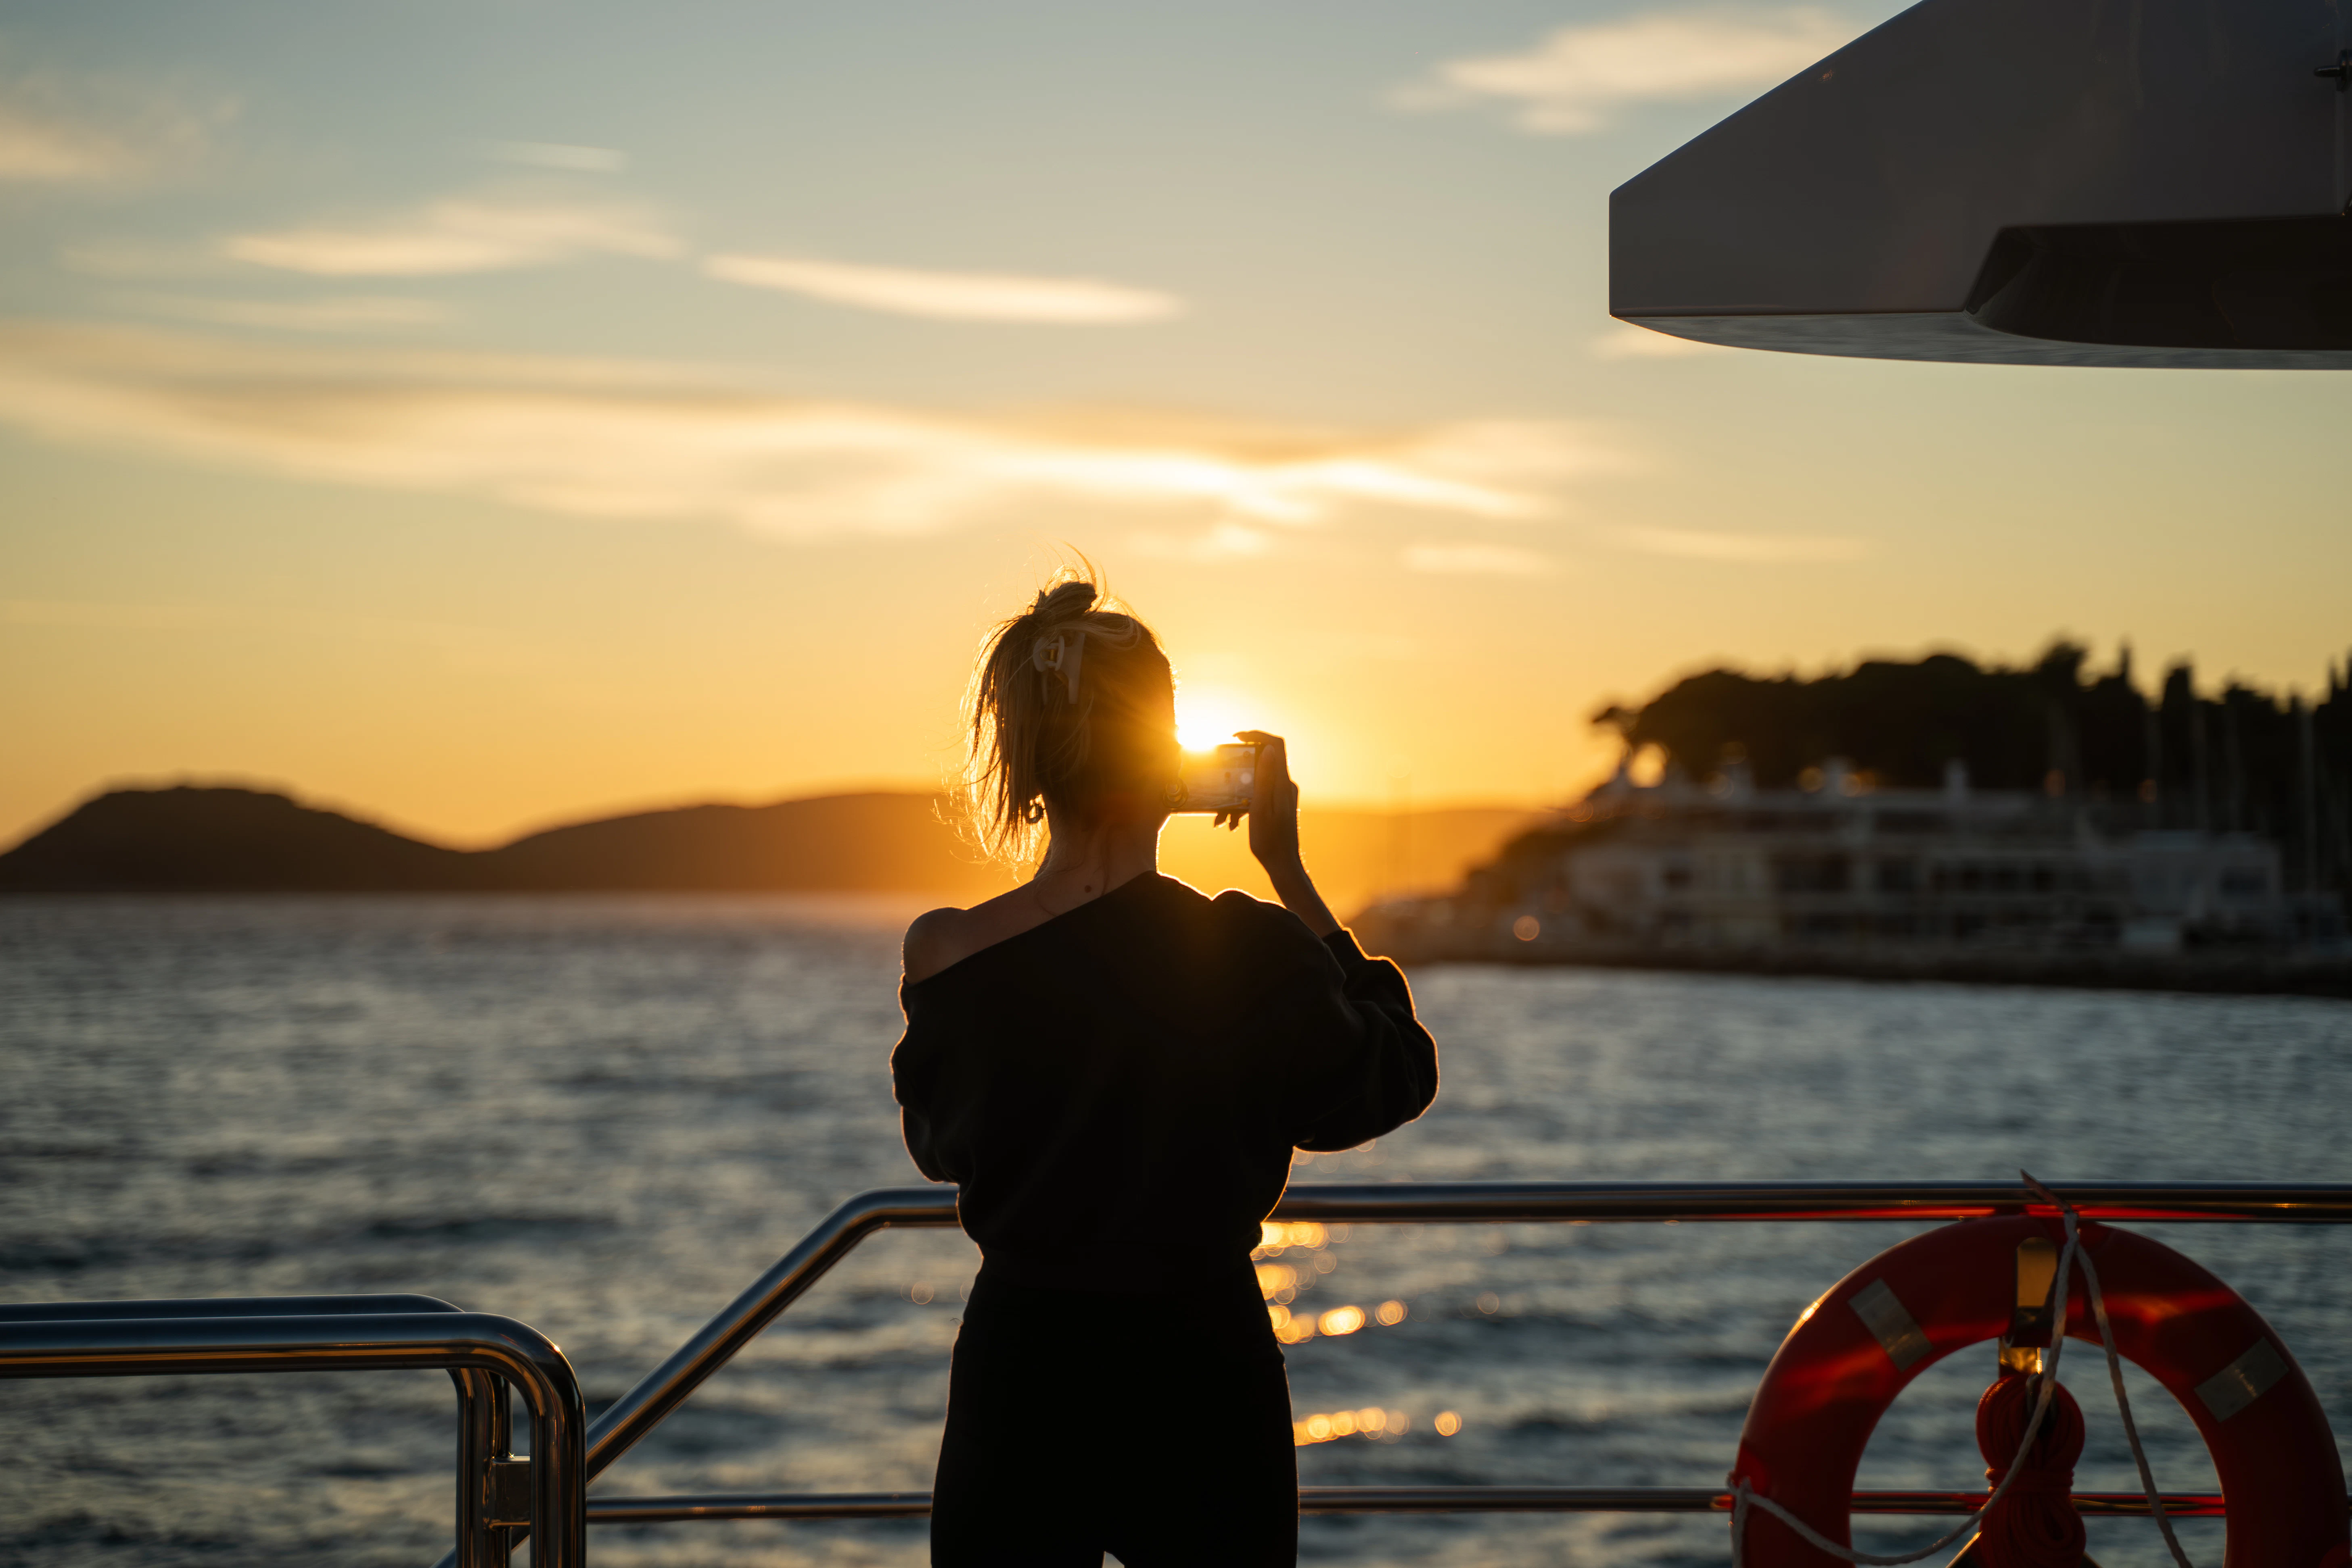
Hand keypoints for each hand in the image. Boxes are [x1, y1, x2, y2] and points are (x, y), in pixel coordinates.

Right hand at [1220, 730, 1337, 935]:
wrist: (1283, 864)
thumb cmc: (1270, 841)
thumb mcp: (1261, 808)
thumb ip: (1265, 778)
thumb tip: (1268, 749)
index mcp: (1282, 783)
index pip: (1275, 745)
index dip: (1257, 735)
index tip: (1236, 738)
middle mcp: (1285, 785)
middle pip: (1263, 762)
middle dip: (1239, 770)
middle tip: (1223, 779)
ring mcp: (1283, 795)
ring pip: (1257, 782)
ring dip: (1238, 793)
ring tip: (1224, 818)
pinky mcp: (1279, 804)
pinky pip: (1259, 795)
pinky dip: (1244, 803)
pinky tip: (1233, 823)